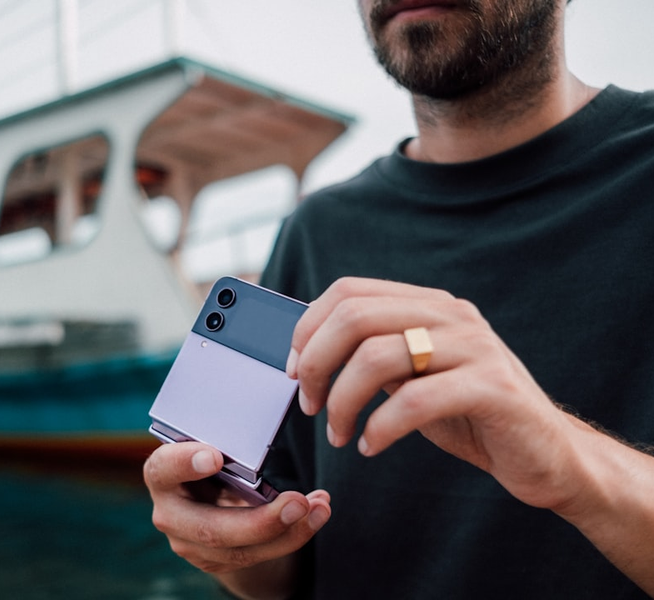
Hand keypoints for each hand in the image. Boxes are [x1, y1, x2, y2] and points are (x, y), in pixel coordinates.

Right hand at [143, 441, 330, 575]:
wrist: (209, 495)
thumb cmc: (212, 457)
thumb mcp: (212, 445)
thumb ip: (224, 443)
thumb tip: (259, 427)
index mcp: (162, 473)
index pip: (163, 469)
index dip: (185, 464)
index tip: (215, 456)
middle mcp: (170, 513)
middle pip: (210, 529)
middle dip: (260, 522)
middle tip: (297, 502)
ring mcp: (190, 543)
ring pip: (239, 551)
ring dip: (288, 532)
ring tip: (319, 508)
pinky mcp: (215, 561)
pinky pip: (257, 556)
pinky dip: (293, 536)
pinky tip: (317, 514)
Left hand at [286, 277, 581, 511]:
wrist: (545, 454)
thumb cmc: (468, 414)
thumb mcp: (413, 376)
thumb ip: (374, 355)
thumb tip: (307, 353)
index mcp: (427, 305)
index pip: (348, 291)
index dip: (308, 328)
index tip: (294, 369)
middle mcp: (451, 315)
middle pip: (354, 316)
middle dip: (315, 364)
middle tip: (309, 404)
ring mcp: (475, 347)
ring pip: (376, 356)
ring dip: (342, 403)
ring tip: (340, 434)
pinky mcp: (493, 388)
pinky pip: (414, 400)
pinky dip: (380, 428)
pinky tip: (371, 446)